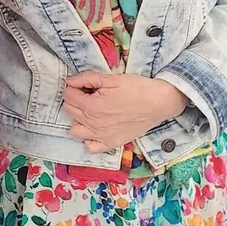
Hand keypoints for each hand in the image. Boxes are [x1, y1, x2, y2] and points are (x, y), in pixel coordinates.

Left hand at [63, 73, 187, 153]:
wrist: (158, 102)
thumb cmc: (136, 88)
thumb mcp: (111, 78)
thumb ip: (87, 78)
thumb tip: (69, 81)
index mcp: (92, 106)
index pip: (69, 95)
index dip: (73, 86)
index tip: (83, 84)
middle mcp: (94, 124)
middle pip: (70, 110)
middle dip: (75, 99)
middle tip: (88, 93)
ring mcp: (101, 136)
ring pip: (75, 130)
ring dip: (78, 119)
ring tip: (89, 111)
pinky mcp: (111, 143)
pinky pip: (90, 147)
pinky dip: (88, 138)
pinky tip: (95, 128)